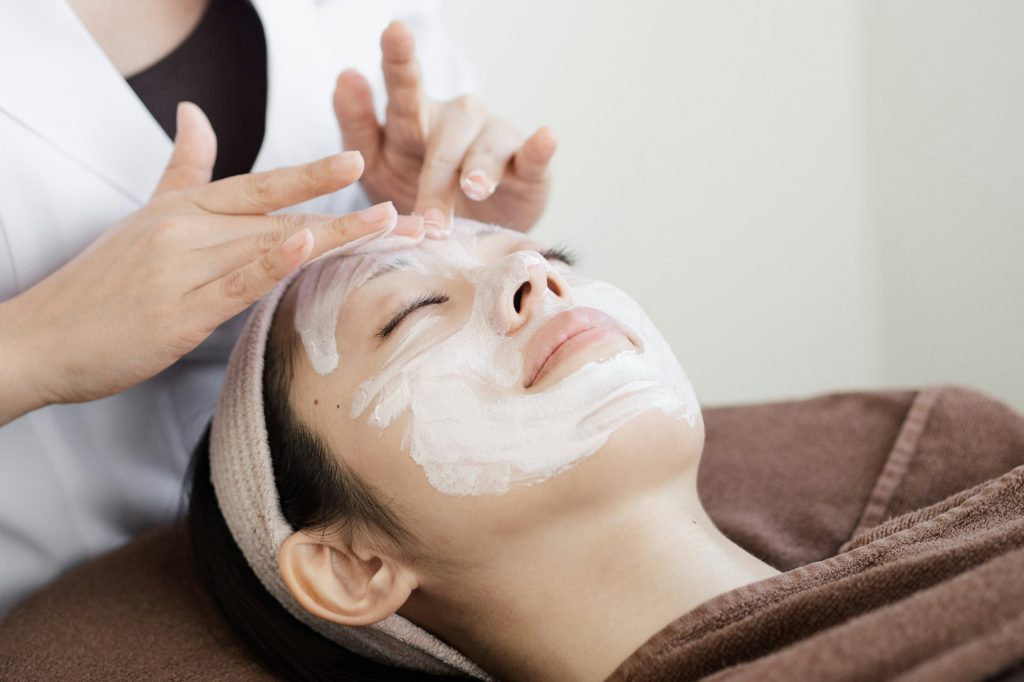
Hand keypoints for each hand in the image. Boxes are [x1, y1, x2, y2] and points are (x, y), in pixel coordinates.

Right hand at [0, 103, 422, 421]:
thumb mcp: (144, 218)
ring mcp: (181, 267)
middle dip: (348, 214)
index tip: (357, 159)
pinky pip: (233, 280)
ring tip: (388, 225)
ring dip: (334, 234)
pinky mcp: (176, 310)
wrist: (39, 337)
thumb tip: (195, 115)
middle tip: (408, 211)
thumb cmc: (98, 288)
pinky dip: (271, 260)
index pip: (259, 185)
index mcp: (182, 210)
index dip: (310, 173)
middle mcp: (187, 230)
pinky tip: (307, 243)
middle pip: (281, 215)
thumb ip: (181, 171)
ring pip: (270, 242)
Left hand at [334, 21, 555, 235]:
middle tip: (427, 212)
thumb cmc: (411, 190)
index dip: (399, 60)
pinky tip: (545, 137)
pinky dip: (539, 148)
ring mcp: (493, 141)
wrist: (459, 235)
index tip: (394, 32)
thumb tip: (345, 75)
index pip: (403, 86)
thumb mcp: (374, 164)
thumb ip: (357, 125)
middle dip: (436, 171)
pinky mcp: (528, 169)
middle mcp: (456, 122)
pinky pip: (532, 156)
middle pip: (447, 132)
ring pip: (486, 146)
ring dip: (479, 168)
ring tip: (473, 189)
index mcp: (414, 118)